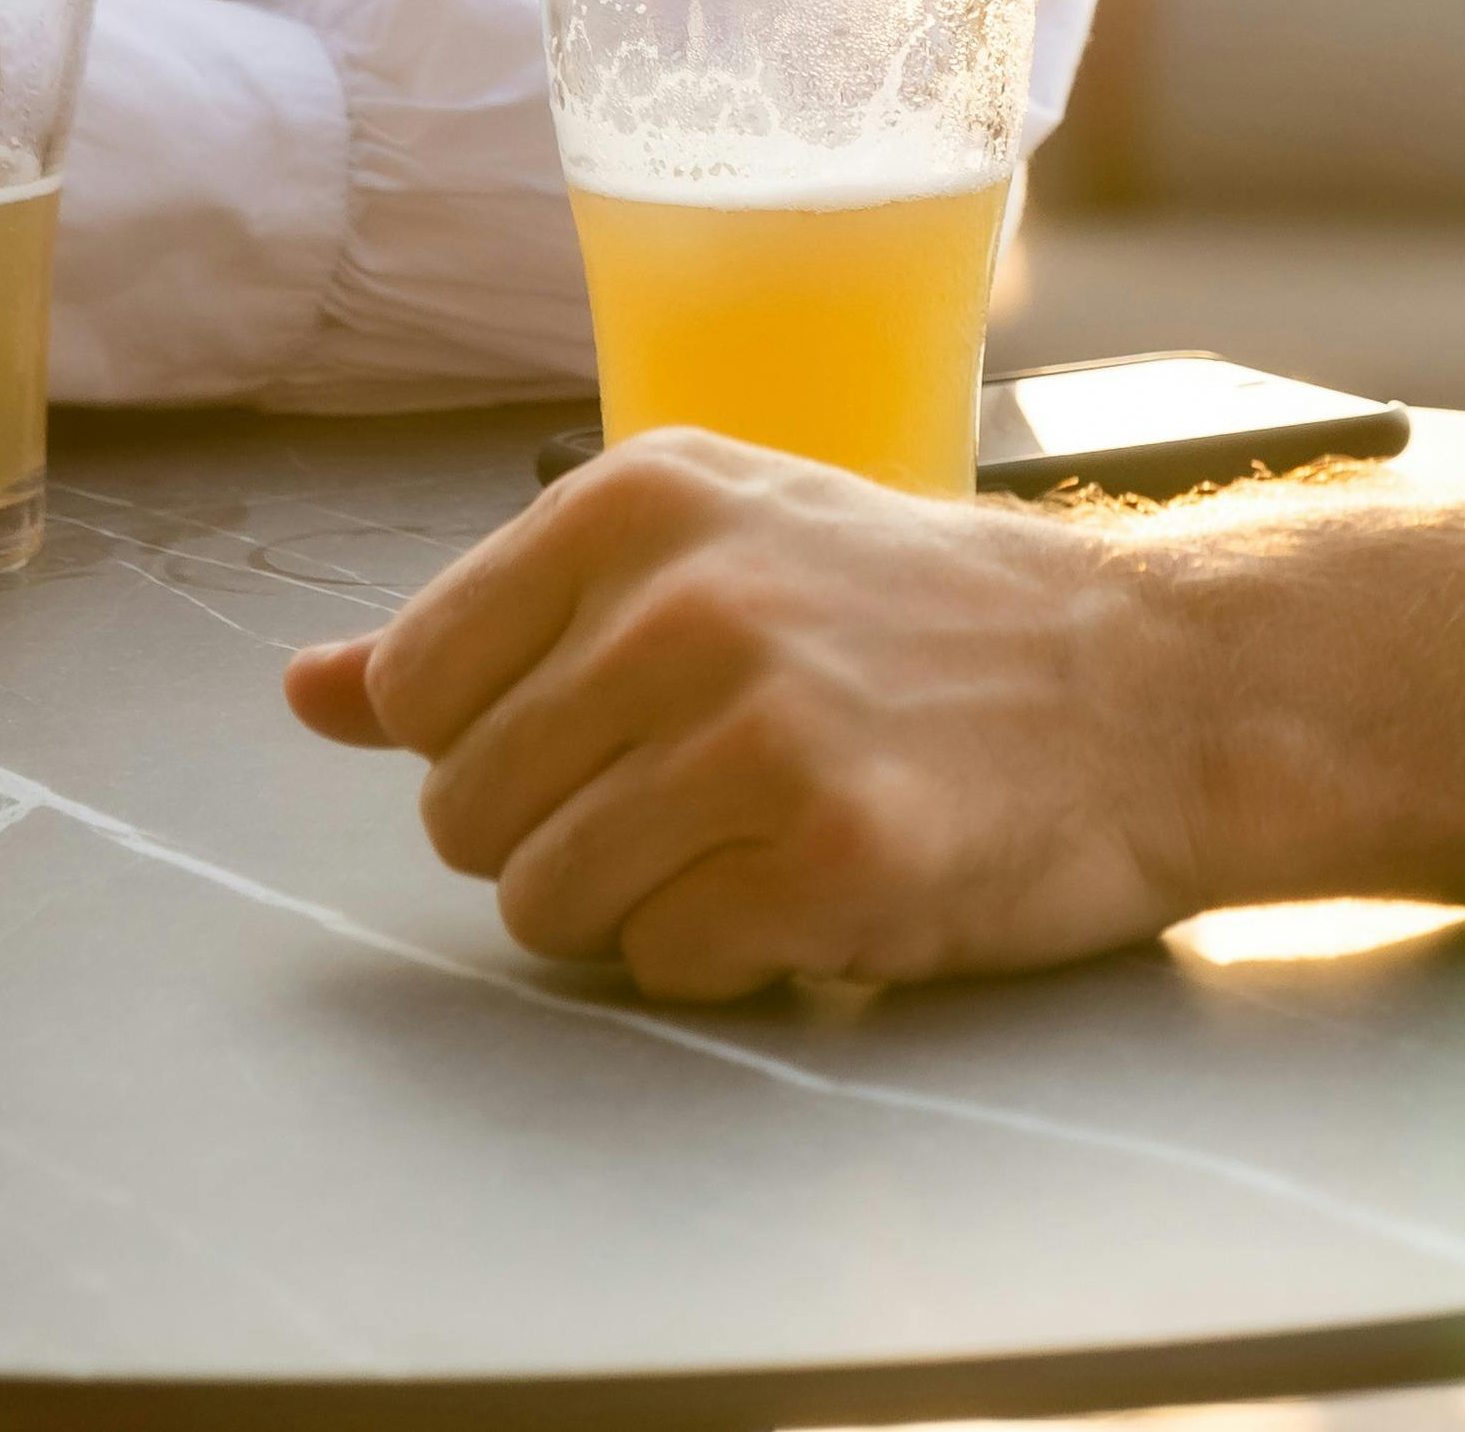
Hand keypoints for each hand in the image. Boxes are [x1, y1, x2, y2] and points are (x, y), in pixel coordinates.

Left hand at [282, 440, 1209, 999]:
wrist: (1158, 685)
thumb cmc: (921, 621)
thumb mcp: (709, 553)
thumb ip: (498, 625)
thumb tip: (306, 692)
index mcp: (634, 500)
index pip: (416, 685)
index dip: (499, 740)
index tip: (617, 723)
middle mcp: (682, 600)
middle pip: (466, 812)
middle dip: (567, 834)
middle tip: (707, 791)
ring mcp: (758, 726)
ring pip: (545, 905)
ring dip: (641, 907)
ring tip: (759, 838)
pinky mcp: (831, 852)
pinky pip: (668, 965)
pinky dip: (732, 957)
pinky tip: (822, 883)